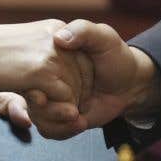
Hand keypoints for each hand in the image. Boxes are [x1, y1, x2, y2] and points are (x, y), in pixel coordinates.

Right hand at [0, 20, 89, 107]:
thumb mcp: (26, 42)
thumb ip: (46, 52)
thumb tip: (59, 73)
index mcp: (56, 29)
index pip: (84, 56)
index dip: (83, 78)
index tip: (78, 93)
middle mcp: (58, 39)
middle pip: (84, 72)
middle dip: (78, 93)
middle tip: (72, 108)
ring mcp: (51, 54)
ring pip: (76, 86)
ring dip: (68, 103)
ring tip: (60, 113)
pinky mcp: (42, 72)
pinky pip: (64, 97)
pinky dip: (58, 108)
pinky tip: (47, 111)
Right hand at [28, 20, 160, 139]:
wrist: (131, 86)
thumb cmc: (117, 57)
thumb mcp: (104, 37)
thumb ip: (83, 31)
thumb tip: (58, 38)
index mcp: (53, 53)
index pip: (30, 71)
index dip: (31, 86)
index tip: (40, 96)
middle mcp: (48, 75)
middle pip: (30, 96)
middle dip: (47, 110)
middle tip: (72, 111)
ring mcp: (53, 95)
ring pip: (36, 115)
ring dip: (55, 121)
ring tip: (77, 117)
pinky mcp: (60, 113)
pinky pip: (47, 128)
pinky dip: (61, 130)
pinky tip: (79, 123)